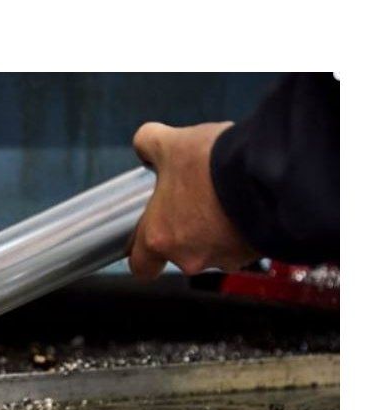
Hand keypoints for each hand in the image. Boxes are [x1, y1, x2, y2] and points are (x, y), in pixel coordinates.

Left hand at [128, 121, 258, 279]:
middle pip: (181, 254)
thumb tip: (144, 146)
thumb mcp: (170, 143)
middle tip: (196, 203)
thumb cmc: (211, 163)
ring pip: (215, 250)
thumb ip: (148, 144)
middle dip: (187, 232)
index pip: (141, 266)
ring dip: (217, 230)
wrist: (267, 170)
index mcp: (158, 237)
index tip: (150, 242)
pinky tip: (248, 202)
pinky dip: (244, 228)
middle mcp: (188, 257)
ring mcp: (224, 259)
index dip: (145, 257)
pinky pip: (245, 244)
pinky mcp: (255, 253)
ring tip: (226, 197)